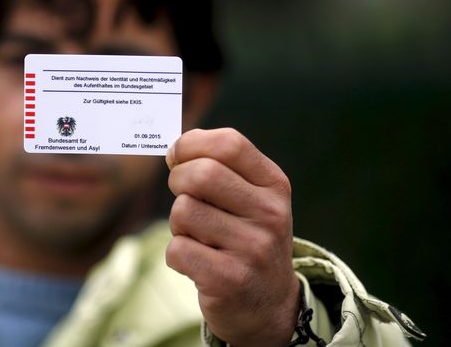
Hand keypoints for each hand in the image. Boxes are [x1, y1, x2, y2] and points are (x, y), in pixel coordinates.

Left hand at [165, 128, 300, 346]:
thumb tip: (176, 147)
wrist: (269, 305)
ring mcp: (252, 249)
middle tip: (182, 195)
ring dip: (178, 223)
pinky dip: (176, 254)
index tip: (177, 156)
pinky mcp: (230, 280)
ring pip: (183, 211)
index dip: (191, 144)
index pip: (229, 144)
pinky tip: (197, 262)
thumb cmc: (247, 238)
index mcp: (274, 185)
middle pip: (201, 174)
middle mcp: (270, 214)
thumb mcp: (251, 199)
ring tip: (198, 236)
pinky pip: (177, 249)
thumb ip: (221, 168)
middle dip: (177, 180)